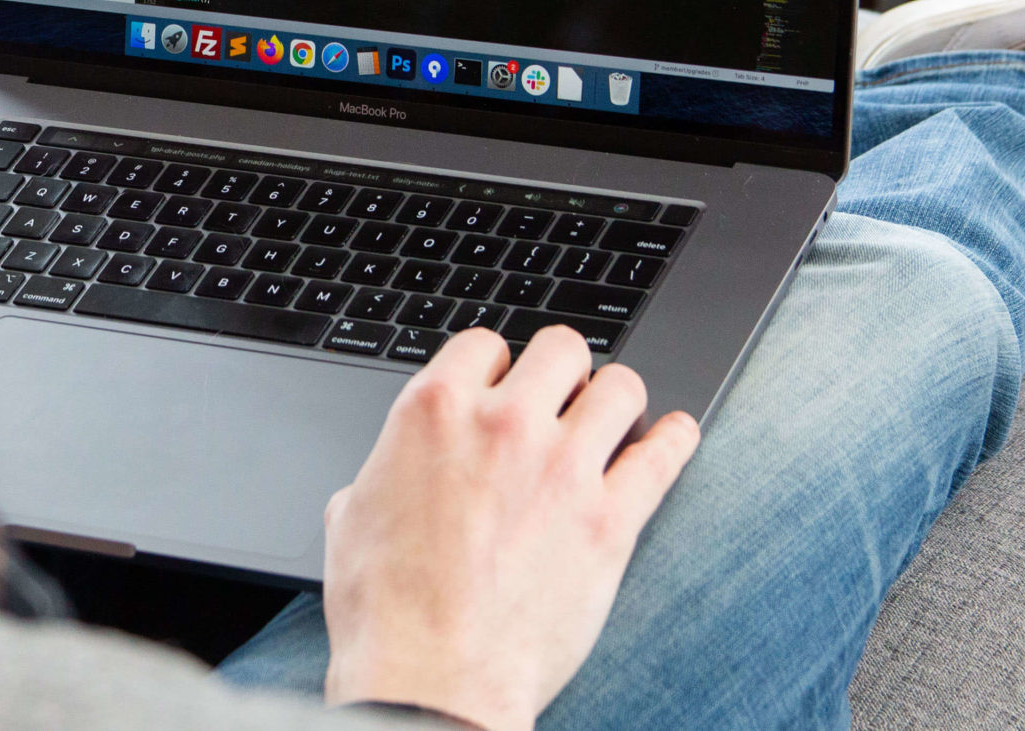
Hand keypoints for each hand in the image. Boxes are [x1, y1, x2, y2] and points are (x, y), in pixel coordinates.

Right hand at [320, 328, 699, 730]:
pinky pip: (664, 454)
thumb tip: (394, 472)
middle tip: (562, 399)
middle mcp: (503, 424)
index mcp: (434, 411)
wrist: (430, 680)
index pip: (485, 344)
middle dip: (562, 372)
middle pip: (561, 348)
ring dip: (615, 401)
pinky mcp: (609, 521)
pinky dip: (674, 439)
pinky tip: (672, 436)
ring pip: (620, 387)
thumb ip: (386, 470)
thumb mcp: (351, 516)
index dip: (496, 368)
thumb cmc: (385, 611)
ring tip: (613, 421)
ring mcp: (563, 468)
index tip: (505, 388)